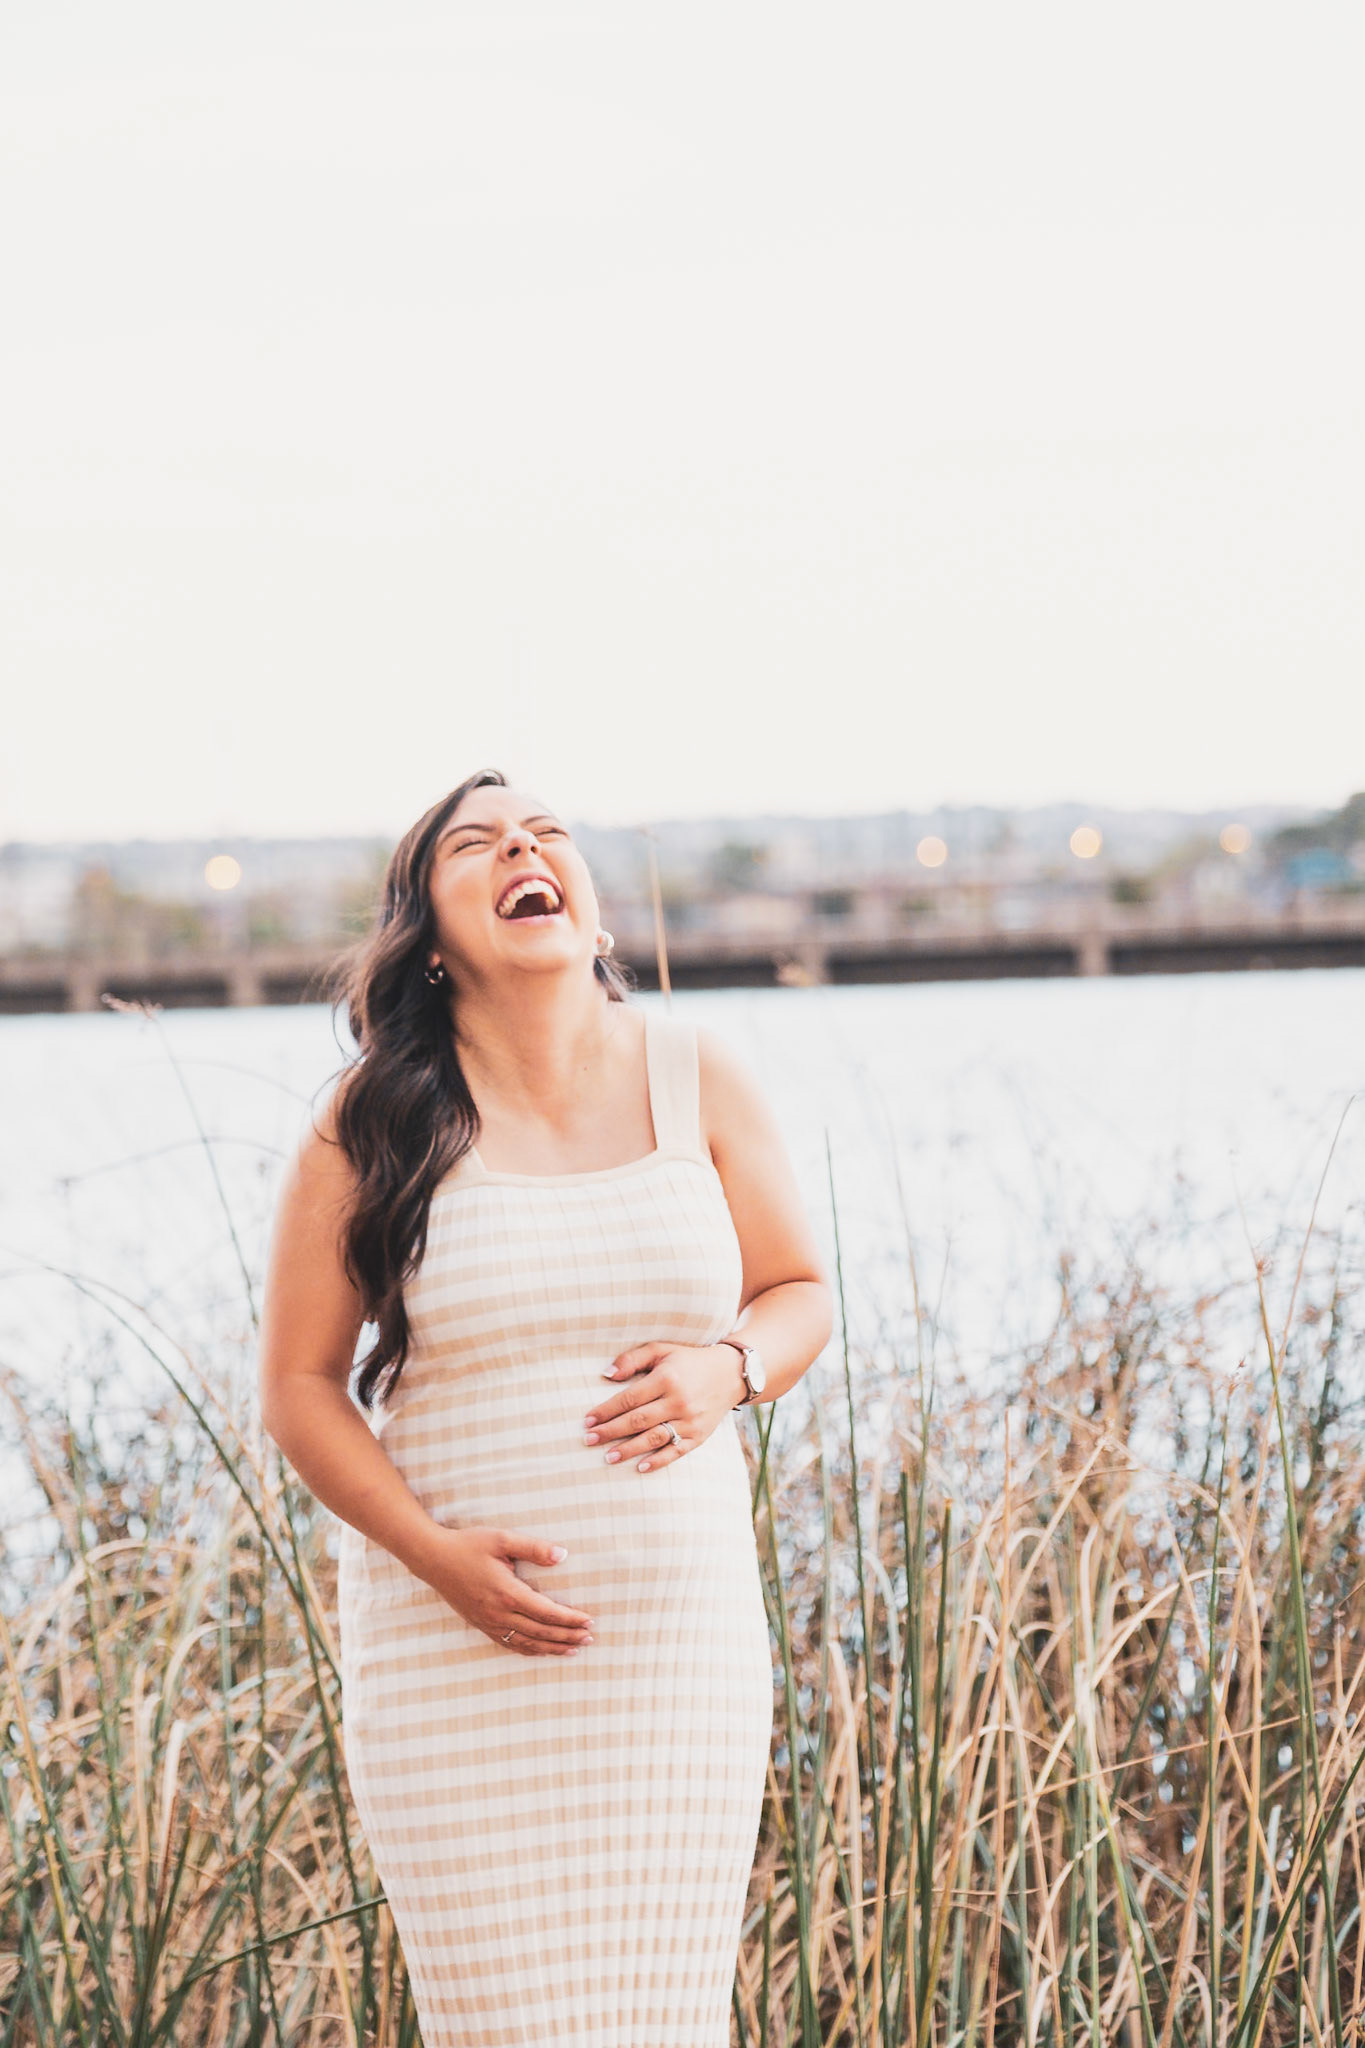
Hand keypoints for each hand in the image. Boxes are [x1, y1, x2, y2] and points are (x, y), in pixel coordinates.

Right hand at [418, 1525, 594, 1656]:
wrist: (433, 1559)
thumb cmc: (468, 1545)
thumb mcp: (502, 1539)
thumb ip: (533, 1548)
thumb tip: (563, 1555)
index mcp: (508, 1593)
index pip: (548, 1613)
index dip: (571, 1619)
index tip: (589, 1620)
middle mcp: (499, 1614)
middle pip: (541, 1632)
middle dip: (568, 1636)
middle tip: (590, 1637)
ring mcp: (489, 1623)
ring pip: (527, 1643)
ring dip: (552, 1648)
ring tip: (573, 1649)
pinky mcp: (481, 1625)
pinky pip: (509, 1644)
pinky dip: (529, 1650)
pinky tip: (541, 1651)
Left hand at [581, 1341, 746, 1474]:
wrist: (730, 1374)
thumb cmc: (688, 1361)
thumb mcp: (662, 1350)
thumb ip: (633, 1359)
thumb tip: (606, 1374)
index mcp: (666, 1378)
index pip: (629, 1399)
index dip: (606, 1410)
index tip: (587, 1420)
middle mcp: (678, 1401)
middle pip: (637, 1421)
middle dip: (610, 1432)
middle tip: (589, 1440)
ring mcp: (690, 1421)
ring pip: (654, 1439)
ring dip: (629, 1449)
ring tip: (608, 1457)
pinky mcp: (699, 1436)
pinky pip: (676, 1452)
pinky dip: (658, 1461)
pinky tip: (640, 1467)